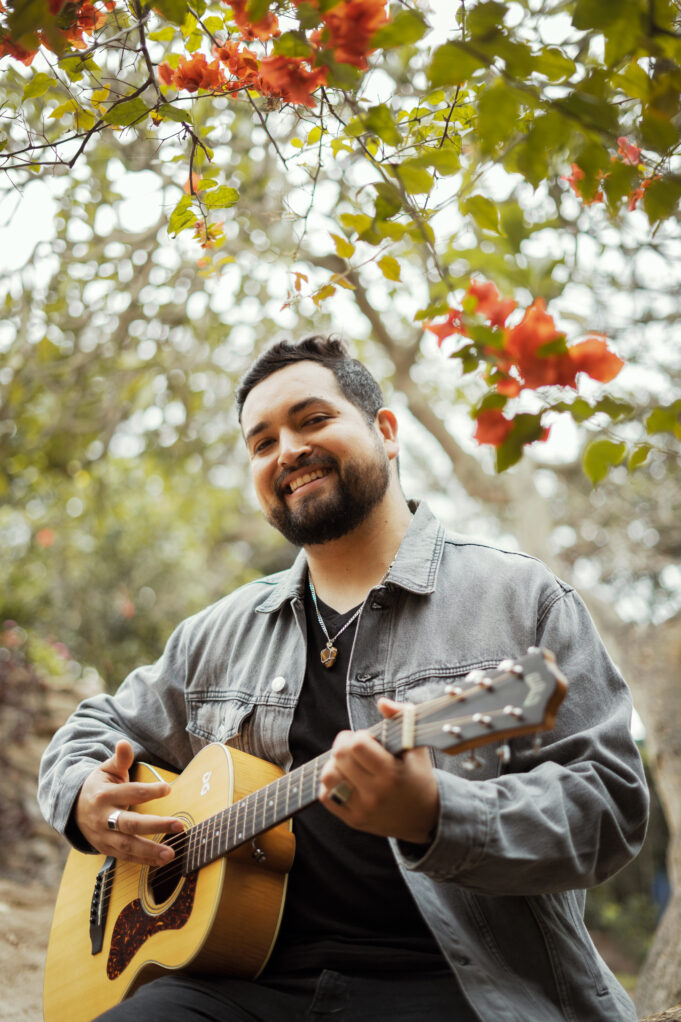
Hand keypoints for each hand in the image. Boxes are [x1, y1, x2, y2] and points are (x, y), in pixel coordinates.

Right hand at [75, 739, 183, 865]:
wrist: (73, 810)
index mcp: (104, 795)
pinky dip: (143, 860)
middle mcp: (103, 818)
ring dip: (150, 851)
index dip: (149, 791)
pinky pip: (126, 857)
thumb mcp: (106, 770)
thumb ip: (119, 759)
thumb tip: (124, 743)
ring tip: (171, 853)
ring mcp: (103, 836)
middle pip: (129, 823)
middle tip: (179, 825)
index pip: (130, 792)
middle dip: (155, 825)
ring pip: (127, 845)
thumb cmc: (99, 786)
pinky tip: (161, 860)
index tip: (168, 789)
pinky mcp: (106, 849)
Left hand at [318, 698, 439, 843]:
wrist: (424, 817)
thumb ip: (403, 717)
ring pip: (328, 776)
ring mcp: (362, 809)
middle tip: (355, 747)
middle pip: (339, 757)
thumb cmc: (418, 775)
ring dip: (334, 763)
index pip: (357, 745)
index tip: (368, 739)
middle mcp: (375, 793)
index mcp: (392, 774)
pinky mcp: (353, 820)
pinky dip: (330, 784)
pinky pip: (325, 796)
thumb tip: (382, 702)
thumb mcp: (416, 745)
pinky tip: (345, 779)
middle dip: (344, 745)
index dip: (359, 736)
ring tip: (348, 763)